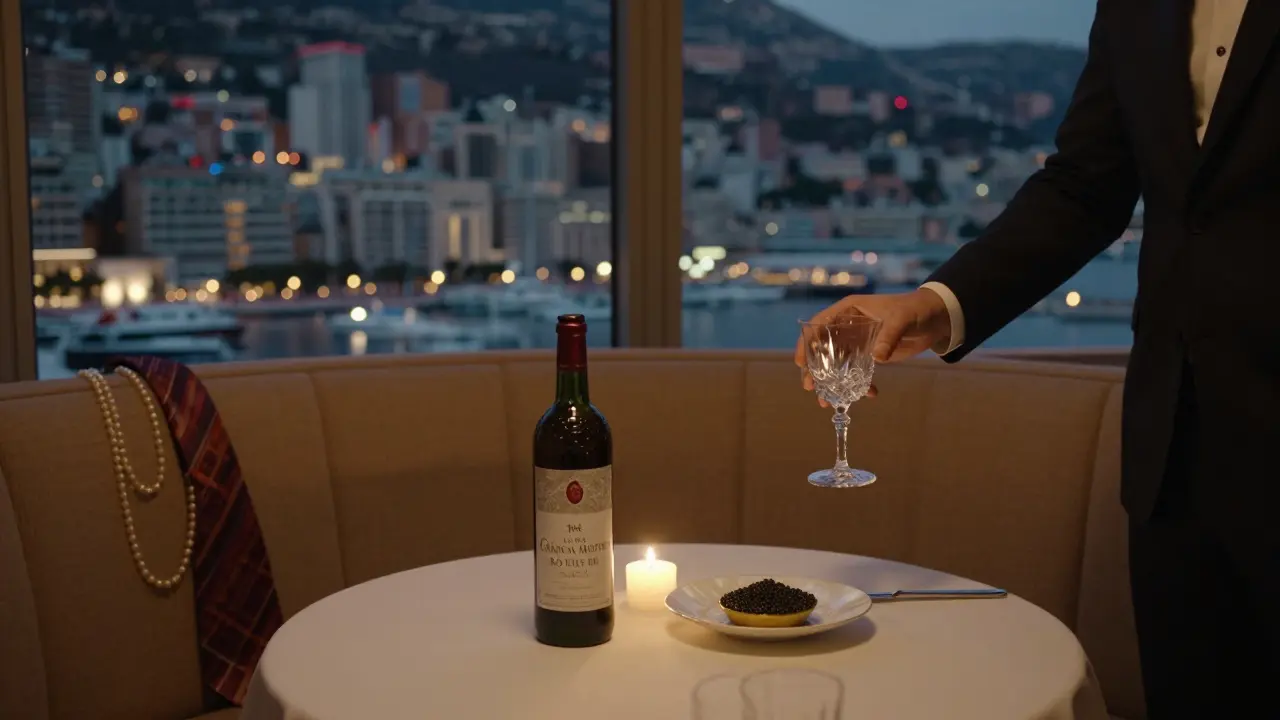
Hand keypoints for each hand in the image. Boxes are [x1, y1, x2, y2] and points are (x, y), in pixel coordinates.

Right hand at [795, 289, 952, 402]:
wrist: (936, 319)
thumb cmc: (916, 311)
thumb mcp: (902, 319)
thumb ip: (889, 337)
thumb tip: (877, 358)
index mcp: (849, 311)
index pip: (820, 324)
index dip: (807, 342)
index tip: (801, 361)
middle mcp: (848, 326)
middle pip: (823, 348)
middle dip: (815, 368)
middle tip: (809, 386)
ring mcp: (857, 342)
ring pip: (836, 364)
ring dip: (831, 382)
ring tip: (825, 401)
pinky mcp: (869, 355)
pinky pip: (856, 372)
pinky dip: (858, 385)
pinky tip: (867, 396)